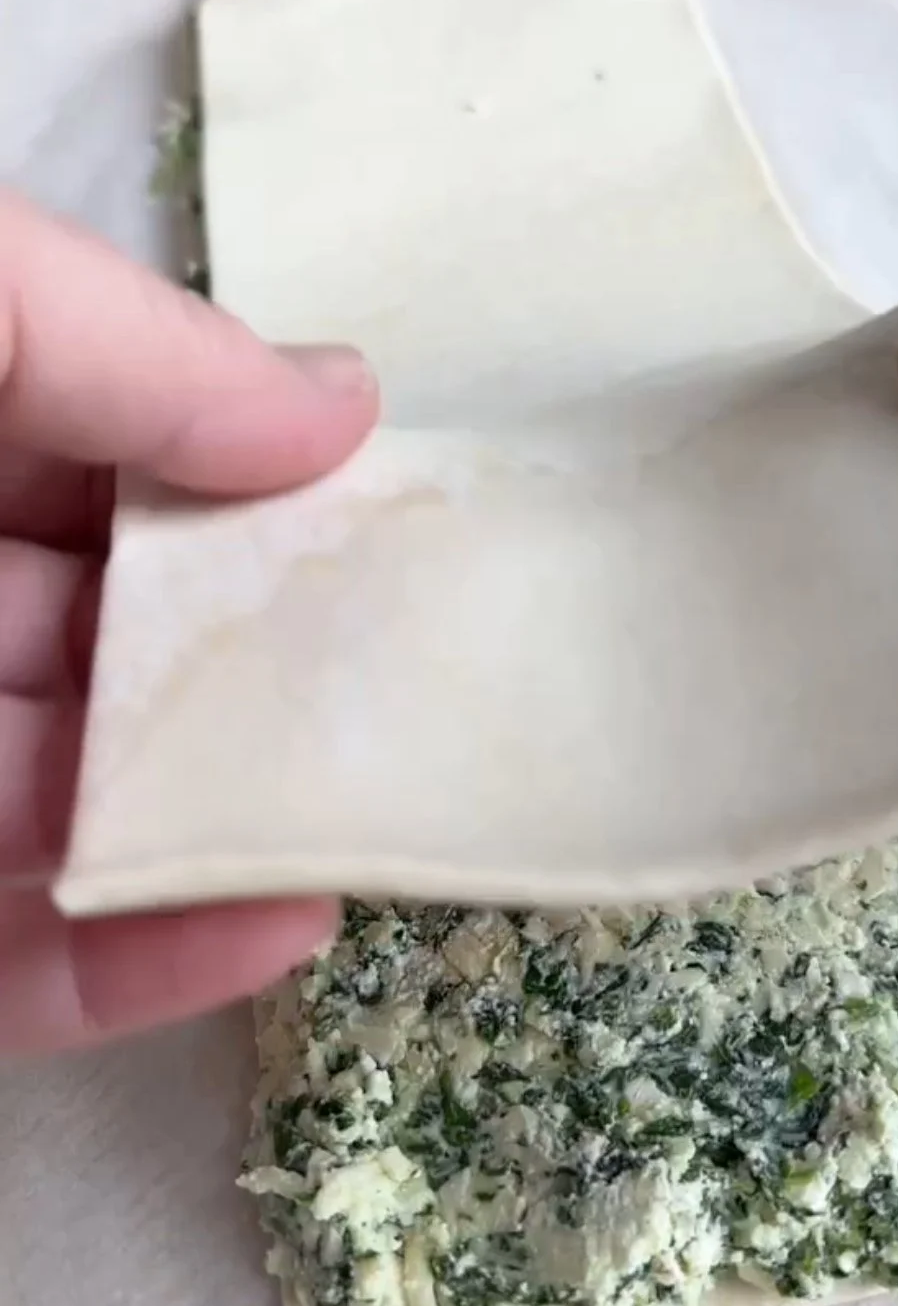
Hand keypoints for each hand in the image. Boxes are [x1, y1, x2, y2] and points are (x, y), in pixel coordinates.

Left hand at [0, 193, 377, 1056]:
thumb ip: (117, 337)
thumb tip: (348, 401)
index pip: (96, 440)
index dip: (235, 461)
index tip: (388, 495)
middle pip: (99, 639)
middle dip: (250, 656)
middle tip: (428, 671)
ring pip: (61, 813)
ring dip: (222, 821)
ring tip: (401, 810)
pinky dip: (119, 968)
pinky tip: (276, 926)